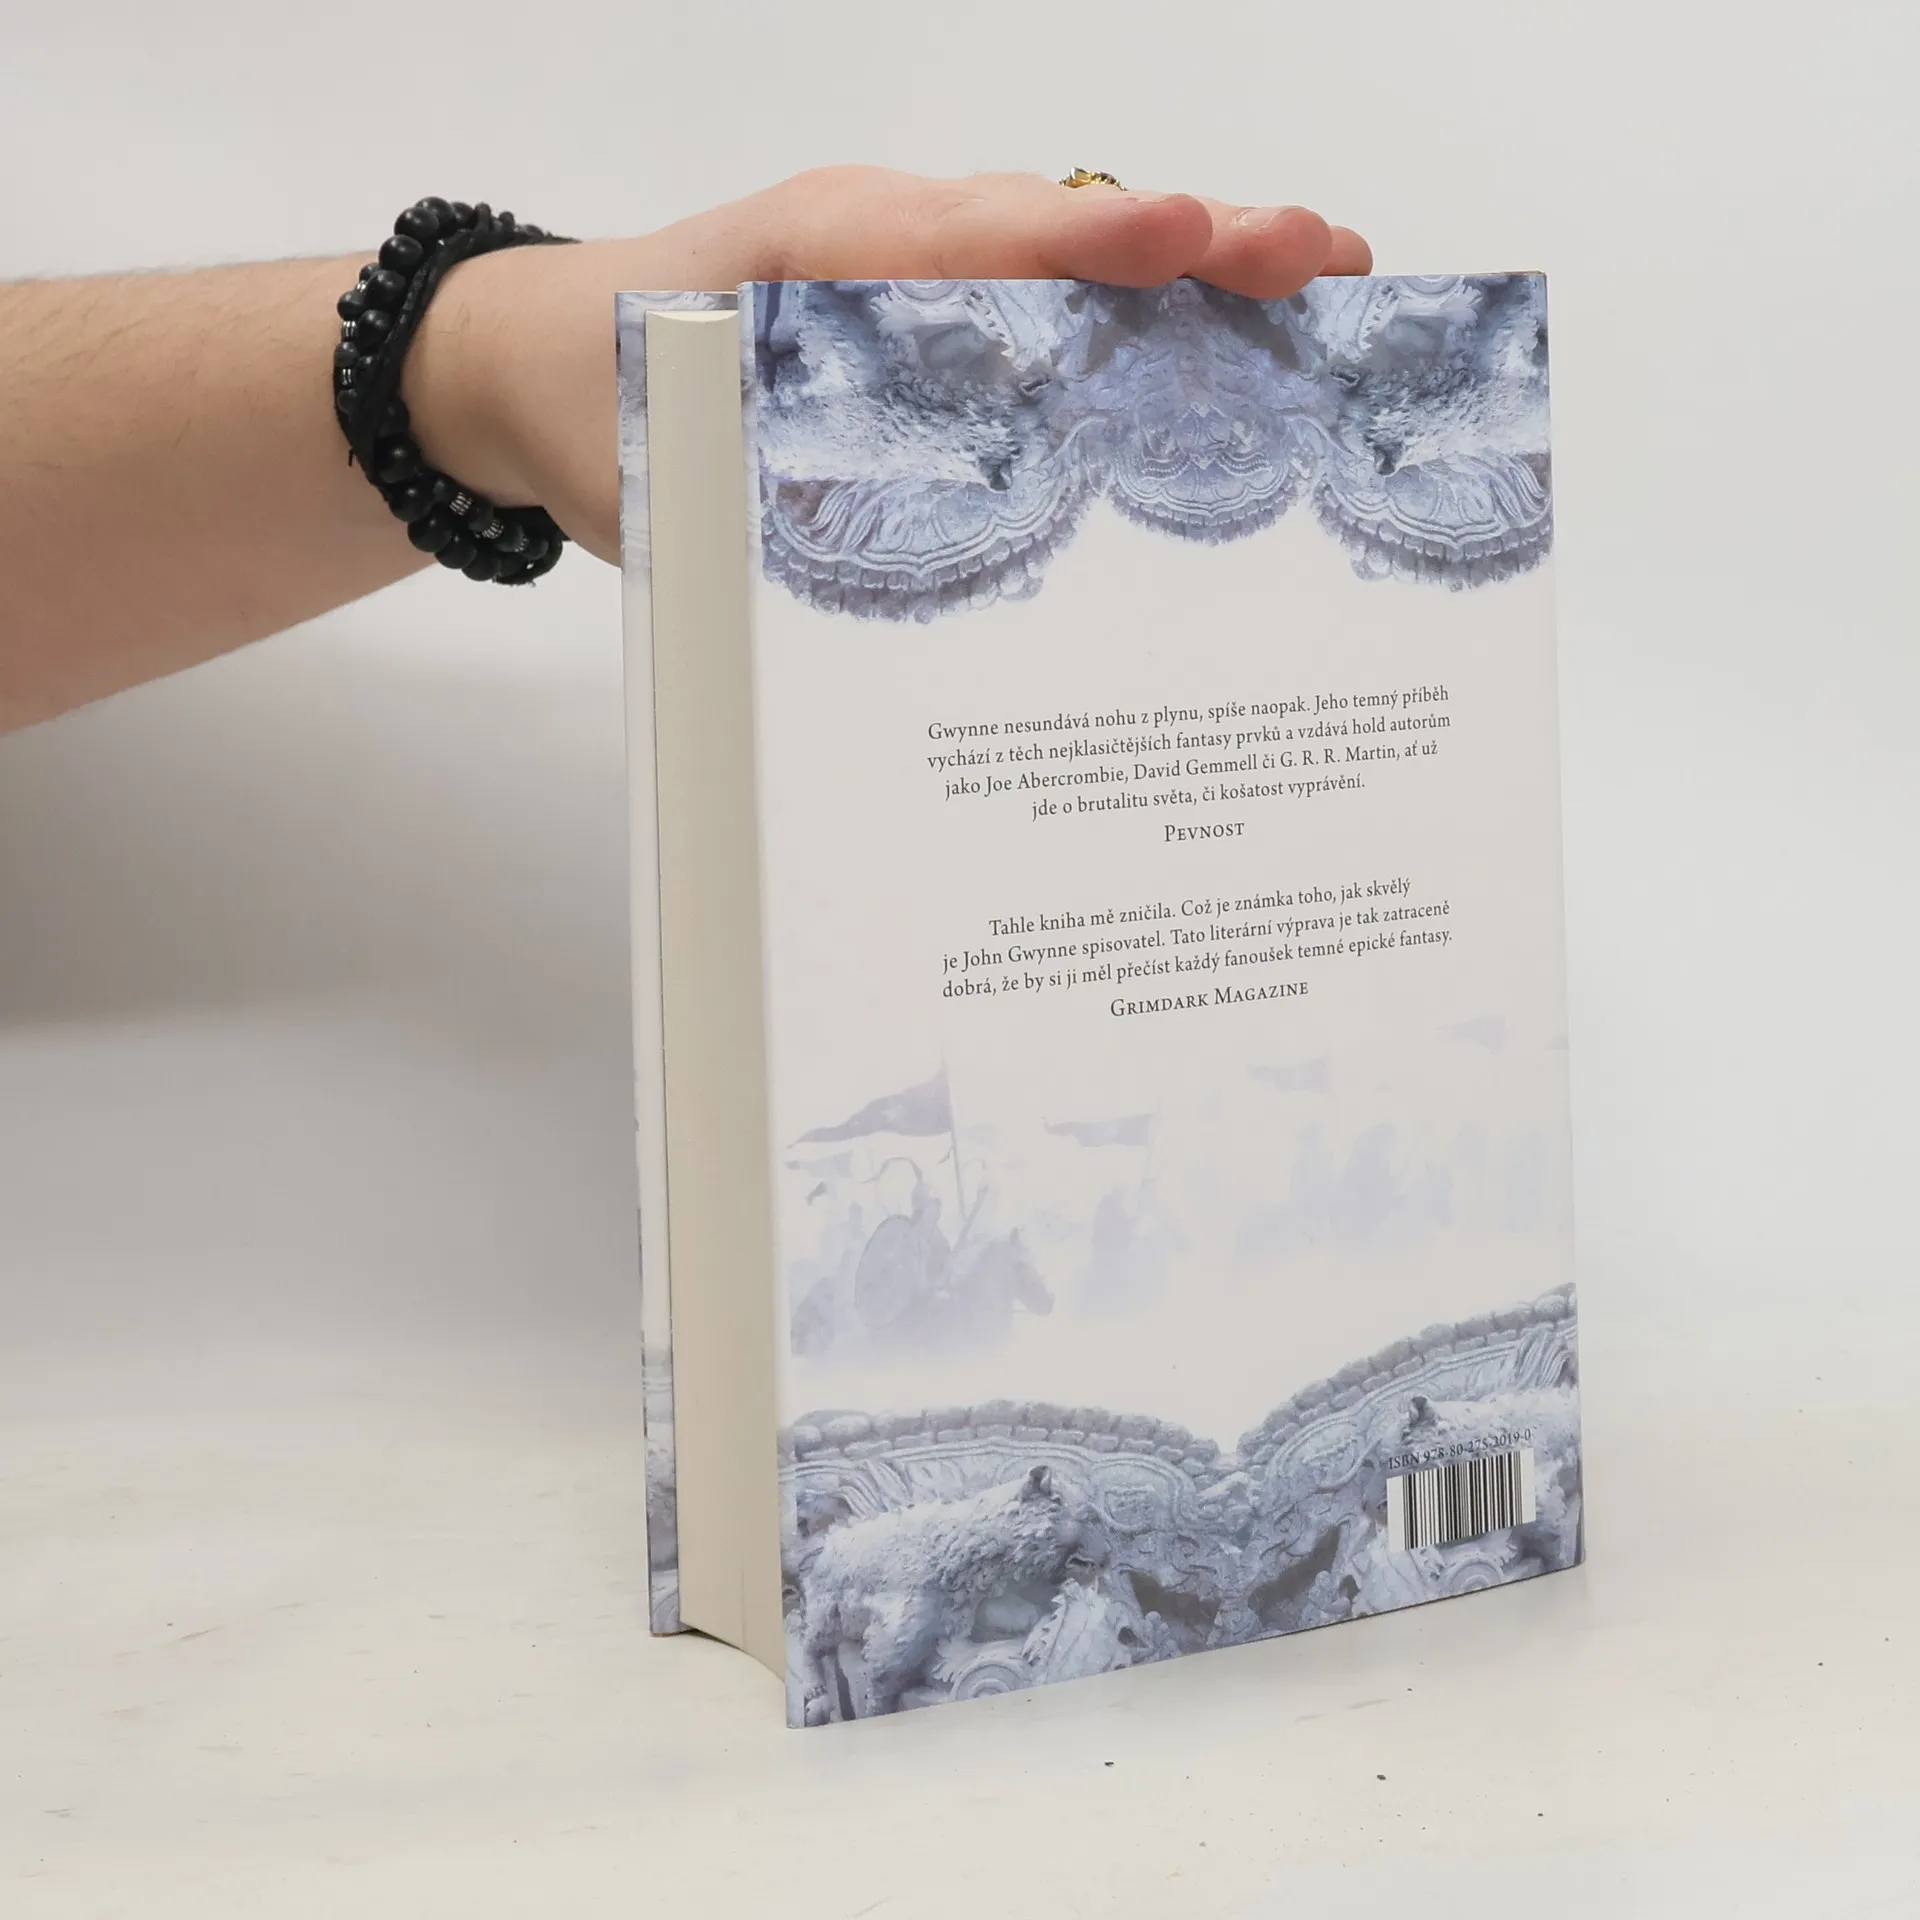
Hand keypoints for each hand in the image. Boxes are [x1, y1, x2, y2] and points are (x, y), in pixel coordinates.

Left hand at [405, 167, 1371, 564]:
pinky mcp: (922, 307)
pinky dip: (1142, 304)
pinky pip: (1046, 292)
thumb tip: (867, 582)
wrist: (530, 362)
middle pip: (1057, 221)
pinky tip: (1225, 334)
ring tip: (1318, 277)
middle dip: (1194, 236)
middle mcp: (880, 239)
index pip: (969, 236)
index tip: (1181, 237)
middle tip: (1319, 254)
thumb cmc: (588, 400)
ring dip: (1194, 264)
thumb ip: (752, 496)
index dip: (1082, 242)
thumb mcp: (652, 461)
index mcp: (813, 258)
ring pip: (1070, 248)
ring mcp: (911, 265)